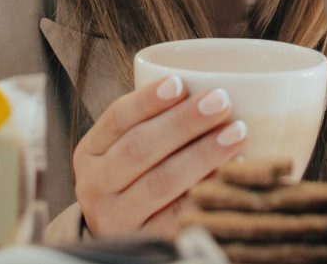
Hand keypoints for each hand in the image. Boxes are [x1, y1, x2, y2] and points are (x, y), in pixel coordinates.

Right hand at [72, 76, 246, 238]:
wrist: (123, 233)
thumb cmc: (134, 179)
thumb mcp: (124, 150)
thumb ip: (151, 123)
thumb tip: (205, 90)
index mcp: (90, 153)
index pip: (117, 118)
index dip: (147, 100)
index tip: (179, 84)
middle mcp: (95, 185)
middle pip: (140, 147)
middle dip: (183, 122)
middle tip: (220, 102)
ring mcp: (117, 217)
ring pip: (161, 181)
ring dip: (203, 154)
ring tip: (236, 133)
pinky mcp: (144, 241)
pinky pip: (179, 216)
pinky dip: (206, 192)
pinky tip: (230, 174)